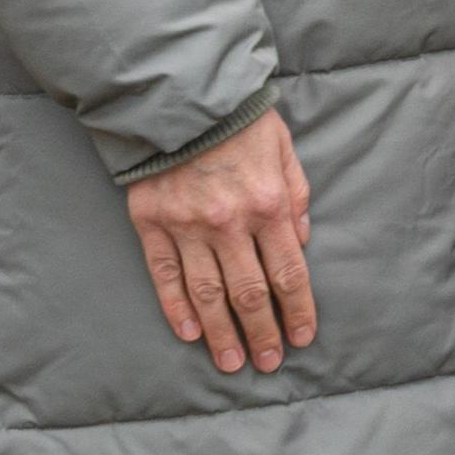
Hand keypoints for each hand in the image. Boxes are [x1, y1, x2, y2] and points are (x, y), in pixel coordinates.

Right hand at [127, 111, 315, 372]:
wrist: (179, 92)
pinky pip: (165, 275)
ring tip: (232, 361)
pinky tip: (190, 333)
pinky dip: (177, 307)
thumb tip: (302, 242)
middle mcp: (230, 223)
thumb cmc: (239, 119)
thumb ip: (297, 195)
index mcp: (269, 205)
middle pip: (250, 293)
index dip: (297, 311)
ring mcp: (187, 226)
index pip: (289, 273)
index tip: (301, 338)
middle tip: (268, 362)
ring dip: (221, 333)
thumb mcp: (285, 148)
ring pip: (208, 294)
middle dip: (262, 332)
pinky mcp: (152, 223)